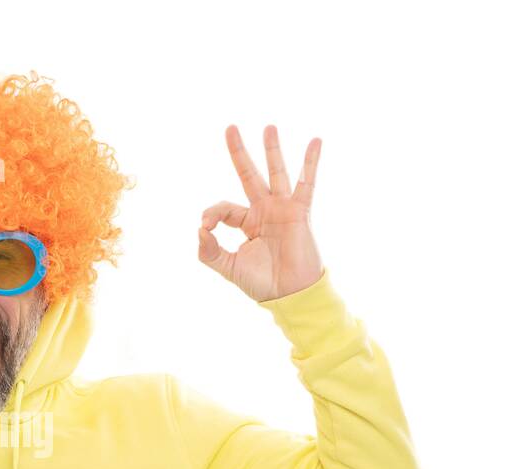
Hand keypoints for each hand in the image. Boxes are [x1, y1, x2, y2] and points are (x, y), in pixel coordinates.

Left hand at [197, 124, 324, 302]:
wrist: (290, 294)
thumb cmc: (262, 283)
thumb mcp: (228, 267)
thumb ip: (208, 251)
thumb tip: (199, 229)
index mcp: (247, 223)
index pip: (224, 208)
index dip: (211, 214)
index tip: (206, 227)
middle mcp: (264, 211)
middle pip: (248, 175)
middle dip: (239, 153)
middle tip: (230, 128)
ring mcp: (282, 208)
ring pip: (275, 172)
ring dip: (272, 149)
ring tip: (268, 127)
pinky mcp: (299, 211)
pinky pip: (306, 182)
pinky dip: (311, 162)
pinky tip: (315, 141)